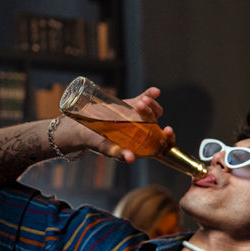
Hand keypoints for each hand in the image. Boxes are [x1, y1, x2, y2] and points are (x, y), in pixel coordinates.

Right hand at [57, 86, 172, 162]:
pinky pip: (144, 99)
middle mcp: (144, 131)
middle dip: (154, 113)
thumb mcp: (105, 147)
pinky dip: (150, 94)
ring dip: (150, 104)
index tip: (167, 129)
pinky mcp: (132, 105)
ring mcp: (139, 117)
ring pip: (152, 110)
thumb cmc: (94, 141)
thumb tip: (131, 159)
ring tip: (140, 101)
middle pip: (157, 122)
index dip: (169, 137)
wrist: (80, 126)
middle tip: (143, 107)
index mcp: (142, 144)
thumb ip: (117, 153)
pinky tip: (155, 91)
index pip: (162, 143)